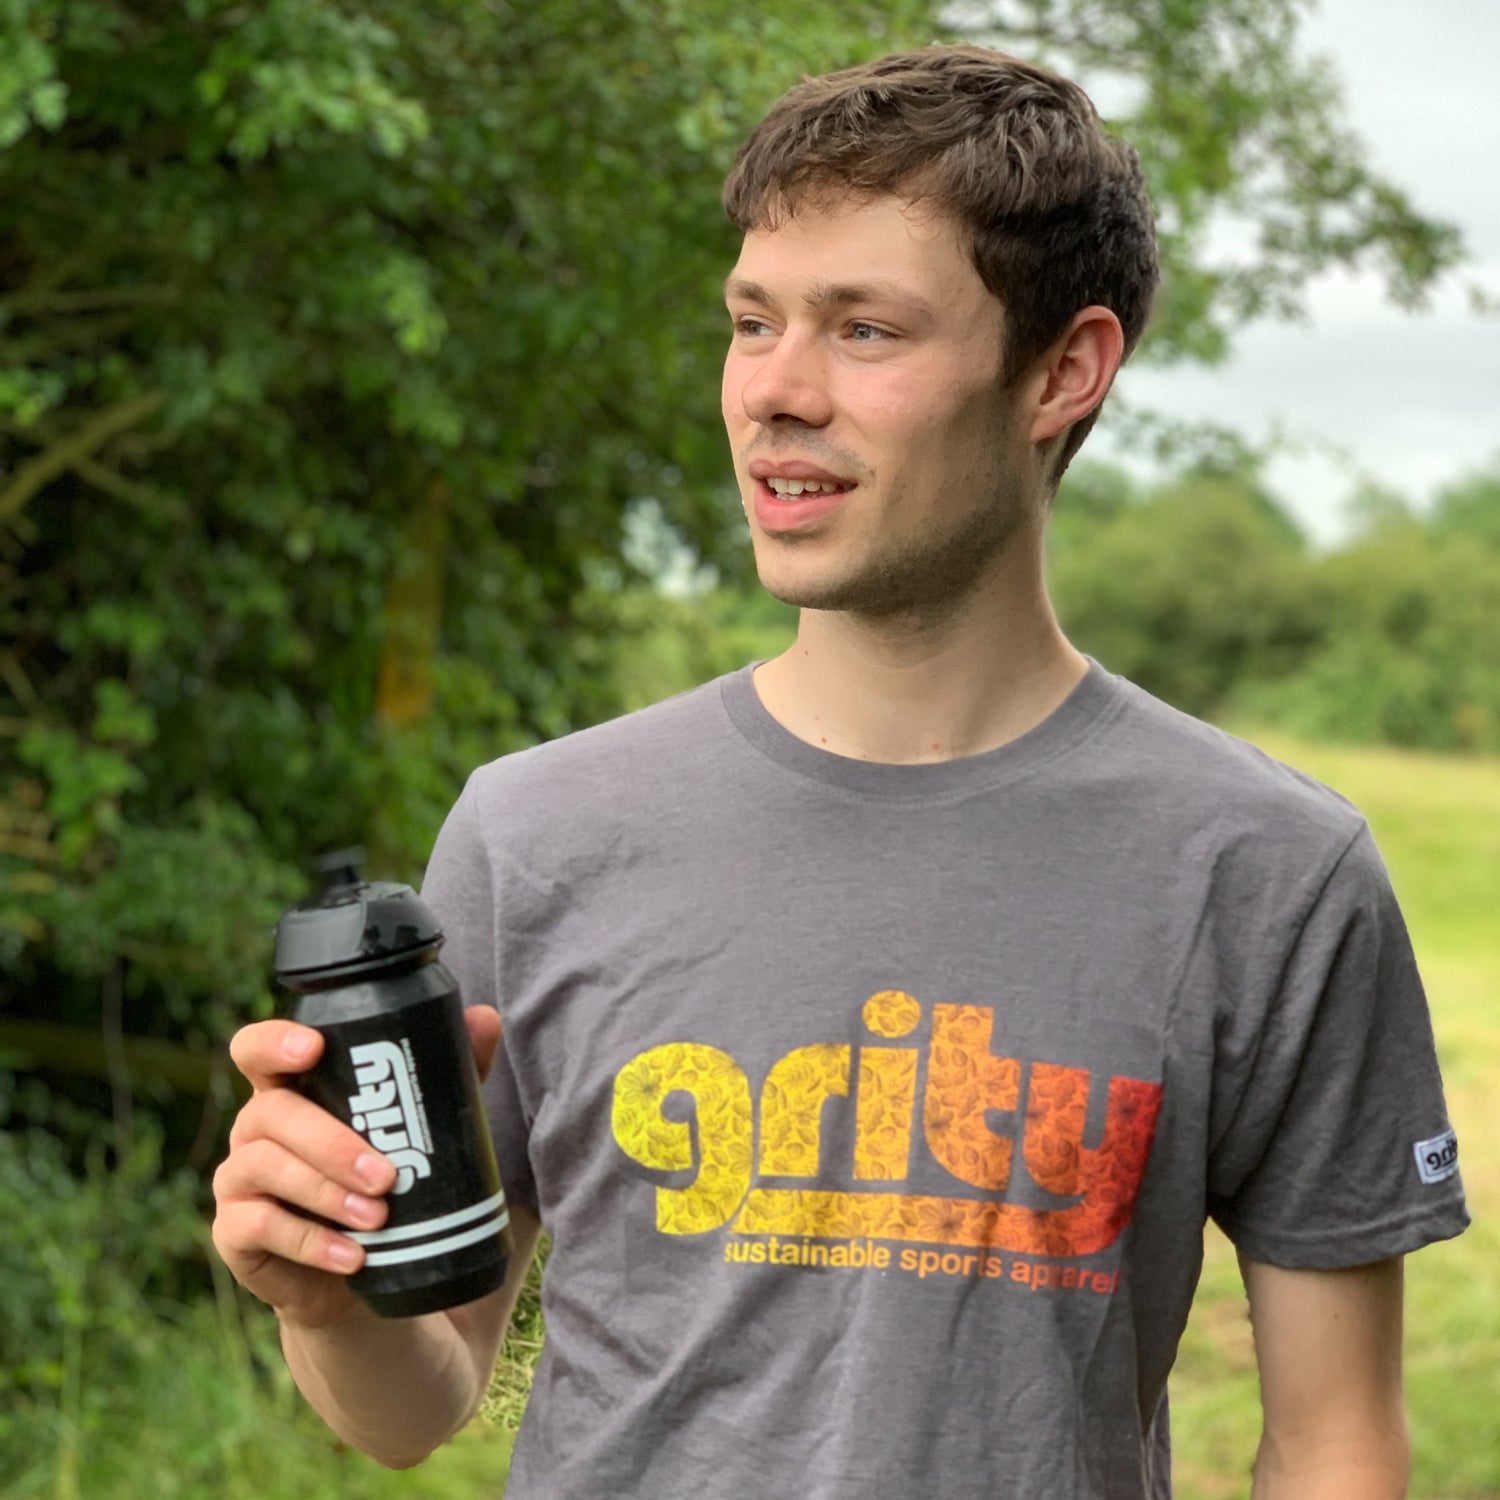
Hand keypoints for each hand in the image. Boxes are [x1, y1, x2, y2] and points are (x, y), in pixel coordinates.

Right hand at [211, 1007, 502, 1329]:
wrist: (356, 1272)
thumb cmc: (383, 1178)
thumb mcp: (417, 1123)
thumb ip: (446, 1070)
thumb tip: (485, 1018)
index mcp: (291, 1088)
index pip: (256, 1049)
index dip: (273, 1041)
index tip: (313, 1047)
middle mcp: (255, 1125)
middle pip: (272, 1113)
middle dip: (330, 1143)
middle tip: (387, 1176)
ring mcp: (237, 1179)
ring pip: (264, 1167)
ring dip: (325, 1194)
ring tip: (378, 1219)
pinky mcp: (234, 1232)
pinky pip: (258, 1228)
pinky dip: (310, 1242)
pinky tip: (351, 1257)